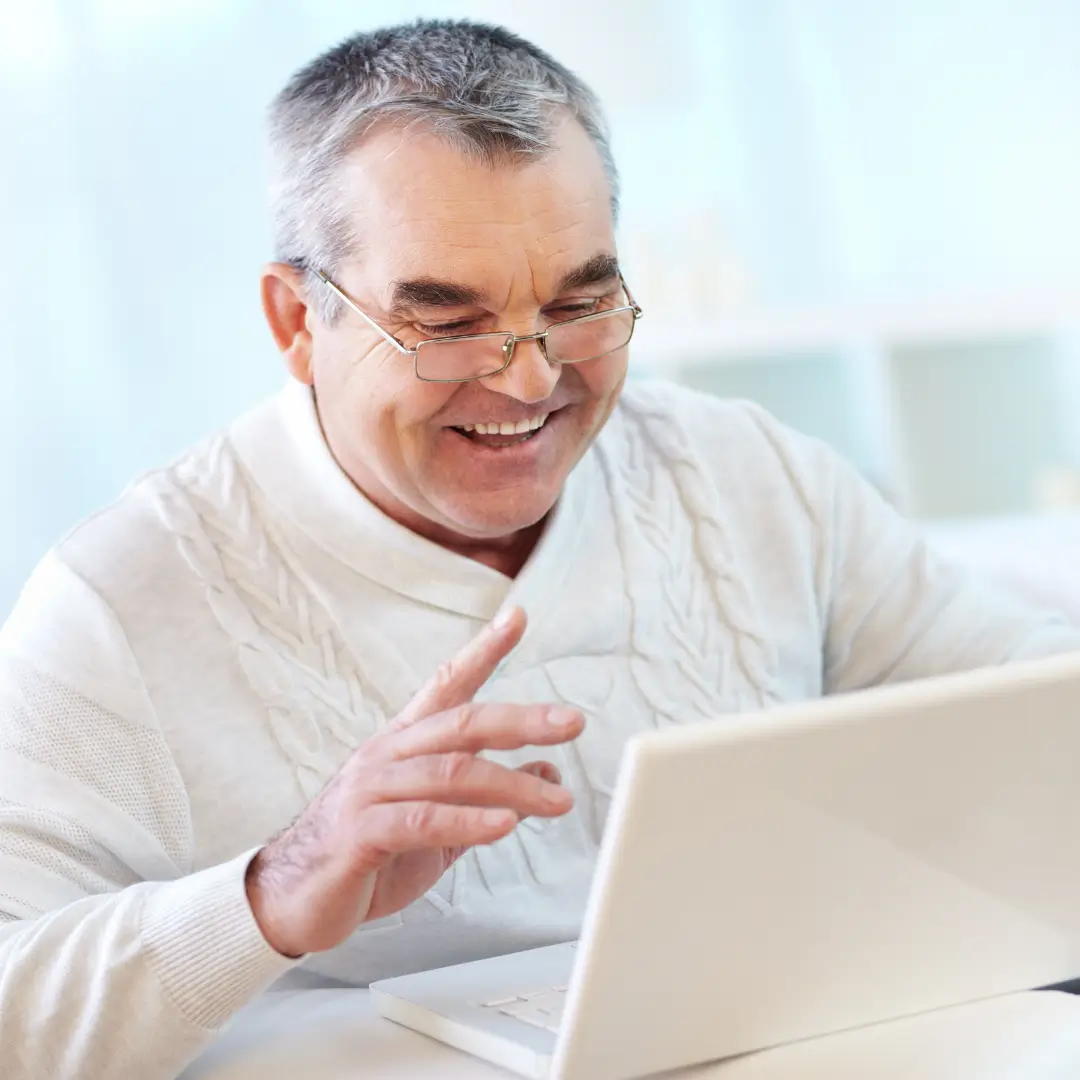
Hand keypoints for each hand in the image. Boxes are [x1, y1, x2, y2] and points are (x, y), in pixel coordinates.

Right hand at [245, 606, 583, 956]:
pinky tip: (505, 826)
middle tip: (572, 722)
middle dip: (522, 719)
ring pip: (452, 773)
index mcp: (404, 744)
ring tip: (559, 802)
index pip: (448, 684)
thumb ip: (488, 795)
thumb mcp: (441, 823)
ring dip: (513, 786)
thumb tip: (549, 771)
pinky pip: (423, 820)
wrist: (290, 900)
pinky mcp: (360, 832)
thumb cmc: (367, 854)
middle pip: (462, 723)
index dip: (484, 650)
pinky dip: (468, 821)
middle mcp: (387, 755)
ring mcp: (371, 790)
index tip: (517, 617)